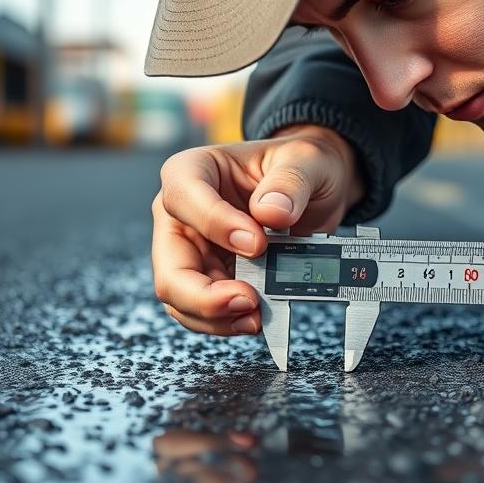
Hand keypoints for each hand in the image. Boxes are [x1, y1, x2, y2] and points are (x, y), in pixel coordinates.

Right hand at [151, 125, 364, 336]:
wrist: (314, 187)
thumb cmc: (300, 165)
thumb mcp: (305, 160)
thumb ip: (290, 182)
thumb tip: (272, 212)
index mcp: (193, 171)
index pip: (184, 198)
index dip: (215, 225)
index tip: (257, 243)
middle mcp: (182, 215)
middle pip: (170, 265)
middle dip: (203, 295)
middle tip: (248, 301)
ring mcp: (193, 251)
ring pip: (181, 297)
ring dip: (216, 316)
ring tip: (257, 316)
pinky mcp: (211, 277)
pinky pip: (204, 310)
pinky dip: (227, 321)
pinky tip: (256, 317)